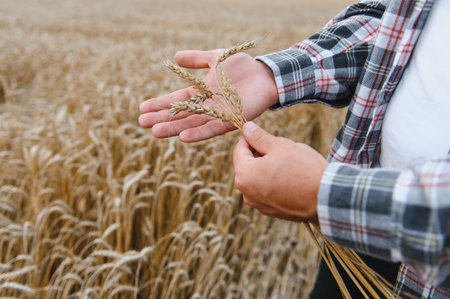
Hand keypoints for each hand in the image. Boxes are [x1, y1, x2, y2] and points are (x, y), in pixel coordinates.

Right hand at [139, 49, 277, 141]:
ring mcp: (217, 115)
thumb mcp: (215, 59)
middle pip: (180, 114)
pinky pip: (212, 129)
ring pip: (192, 124)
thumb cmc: (242, 66)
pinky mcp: (230, 120)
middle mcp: (206, 106)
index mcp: (201, 93)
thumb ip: (196, 59)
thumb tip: (175, 57)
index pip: (176, 100)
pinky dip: (198, 133)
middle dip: (162, 118)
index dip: (160, 104)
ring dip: (174, 129)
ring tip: (155, 132)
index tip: (142, 108)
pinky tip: (183, 137)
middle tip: (142, 122)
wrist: (265, 74)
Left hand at [233, 122, 328, 221]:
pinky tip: (292, 178)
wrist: (326, 197)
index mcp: (244, 175)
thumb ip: (259, 137)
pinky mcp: (272, 212)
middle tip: (281, 149)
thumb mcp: (280, 146)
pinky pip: (268, 191)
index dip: (250, 138)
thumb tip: (246, 128)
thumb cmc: (303, 169)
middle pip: (247, 165)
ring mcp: (259, 205)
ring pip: (258, 178)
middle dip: (260, 154)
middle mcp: (247, 193)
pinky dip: (275, 182)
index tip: (263, 134)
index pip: (239, 149)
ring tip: (289, 164)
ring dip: (268, 168)